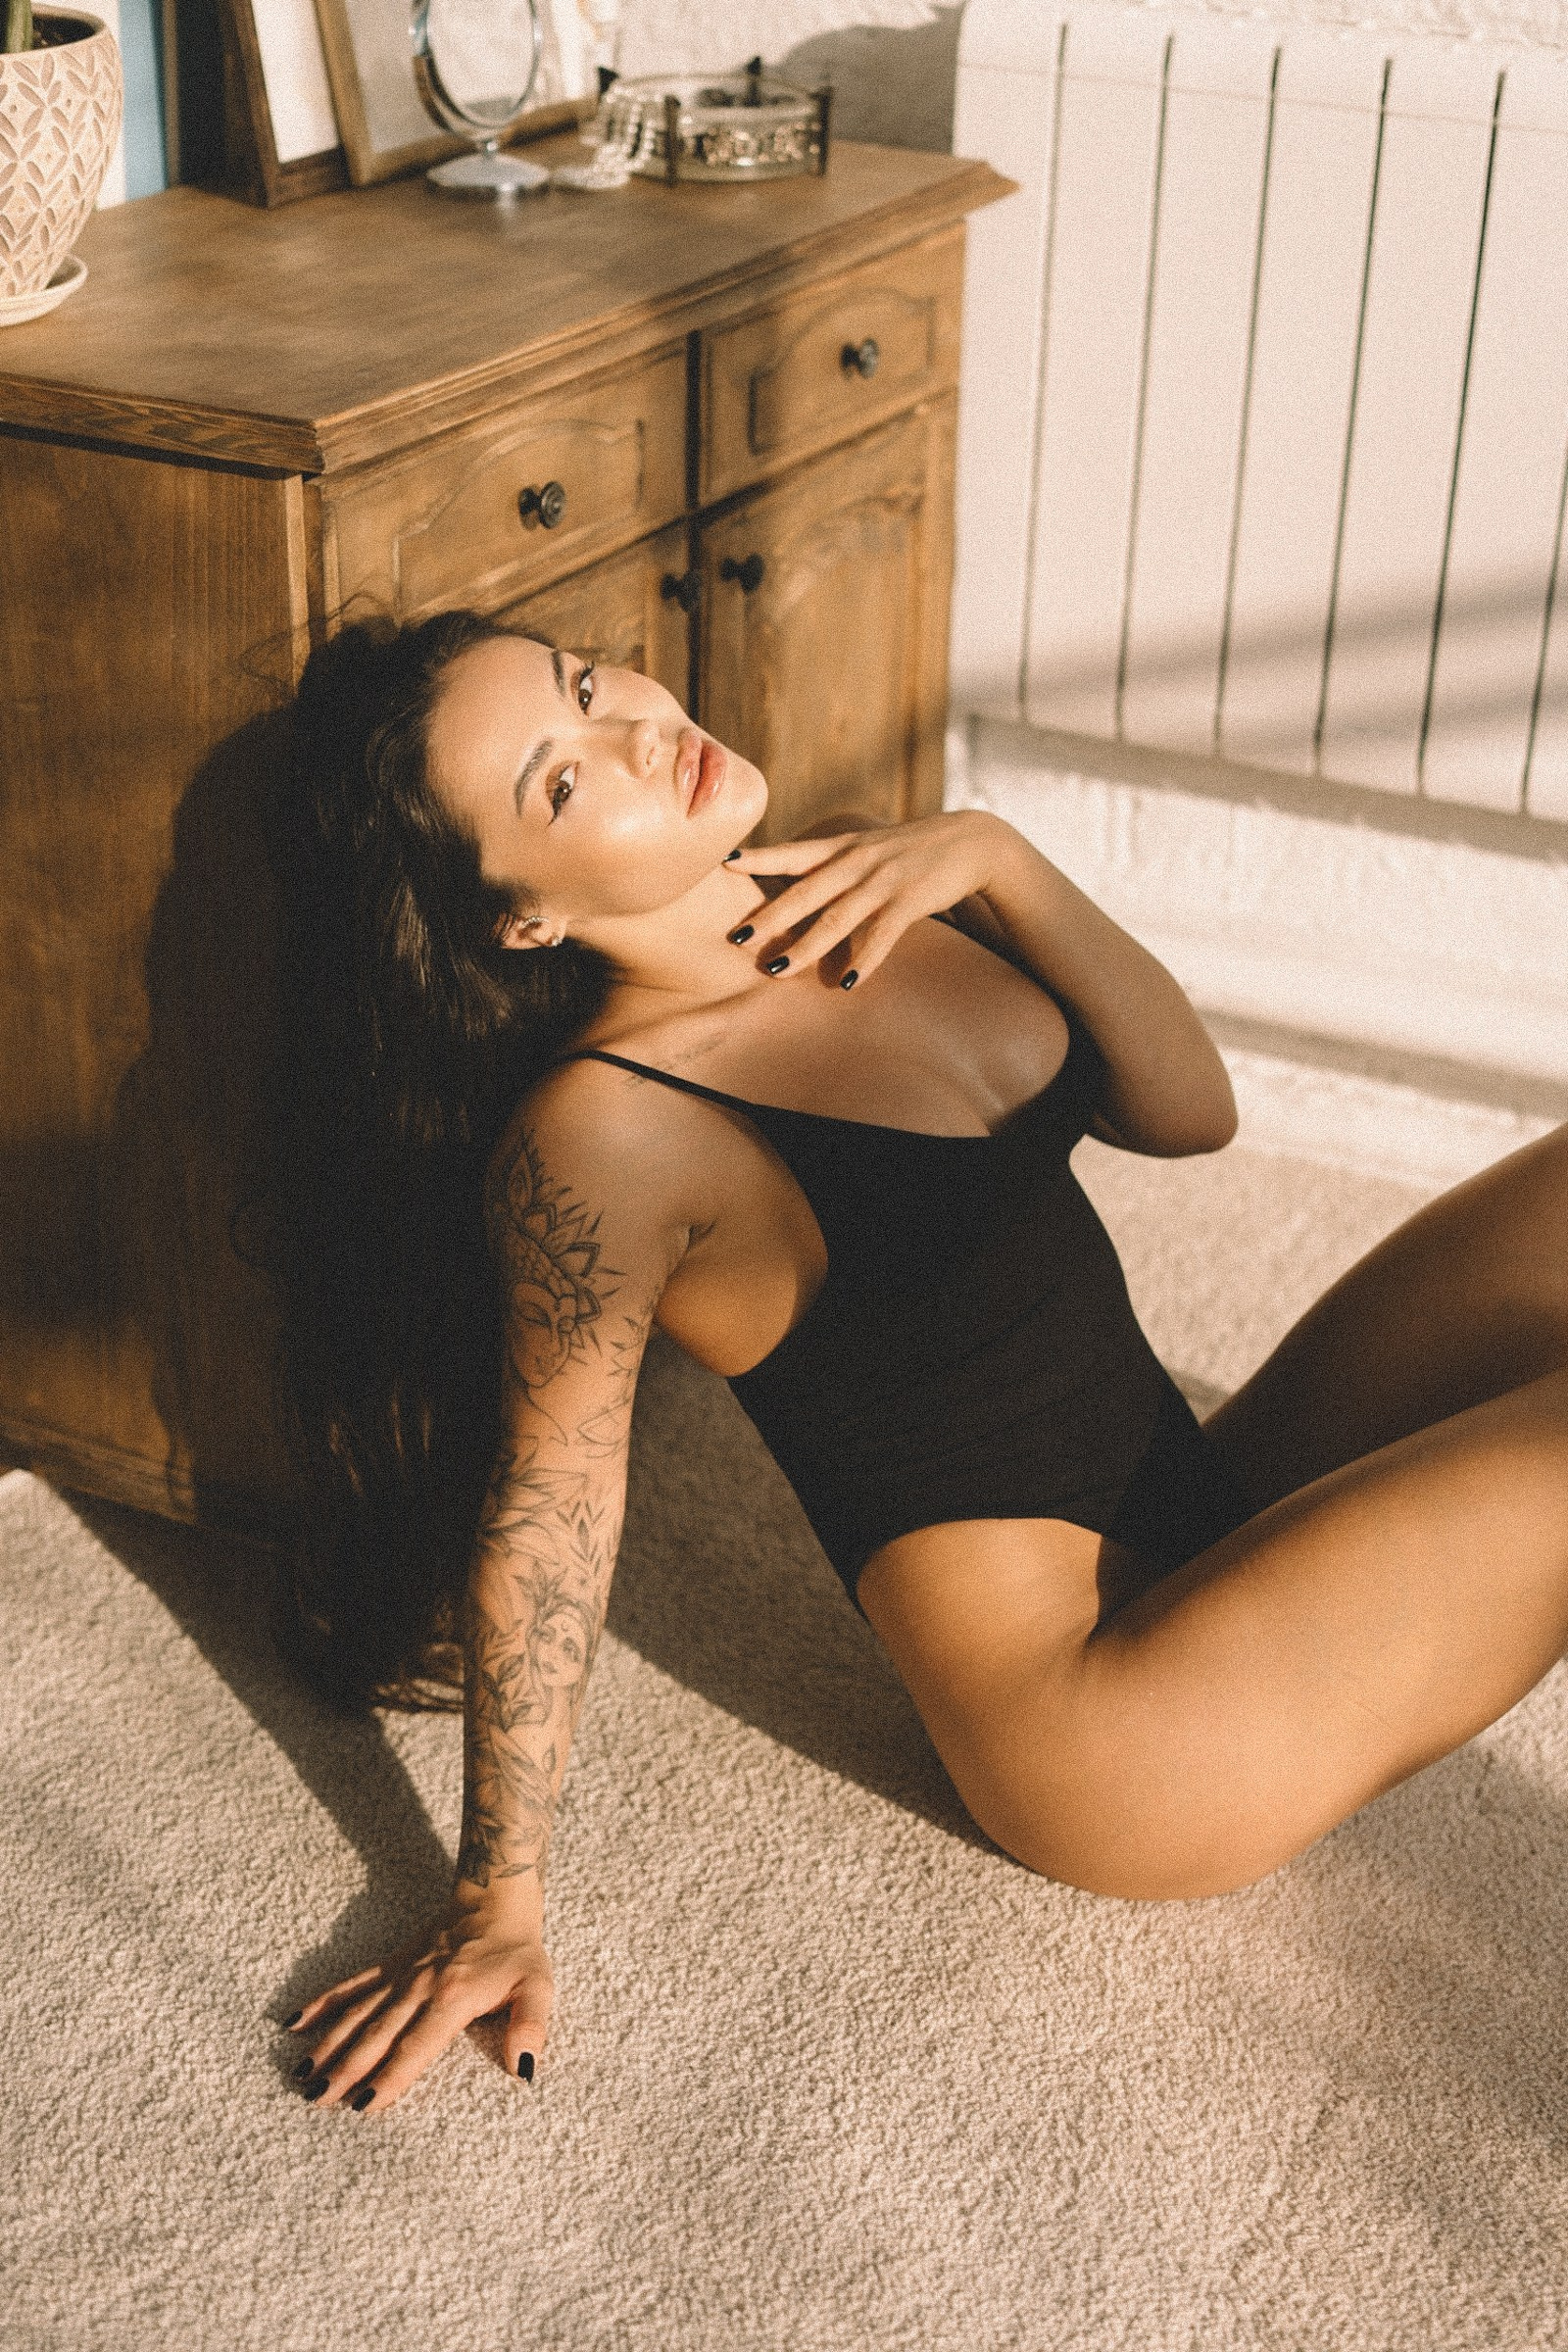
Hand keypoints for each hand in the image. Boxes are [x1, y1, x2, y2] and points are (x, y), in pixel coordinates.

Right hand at [282, 1890, 552, 2114]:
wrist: (494, 1897)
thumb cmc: (517, 1951)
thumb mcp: (538, 1987)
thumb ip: (531, 2026)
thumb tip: (525, 2069)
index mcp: (452, 1998)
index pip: (416, 2046)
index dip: (390, 2076)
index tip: (363, 2104)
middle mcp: (418, 1988)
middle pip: (376, 2034)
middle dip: (346, 2069)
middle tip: (315, 2099)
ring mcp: (400, 1976)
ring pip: (357, 2013)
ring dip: (328, 2043)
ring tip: (301, 2075)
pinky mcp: (390, 1965)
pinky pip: (351, 1985)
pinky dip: (323, 2003)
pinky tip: (295, 2023)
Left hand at [725, 809, 1008, 987]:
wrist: (971, 842)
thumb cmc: (912, 850)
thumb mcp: (868, 847)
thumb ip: (833, 863)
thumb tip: (794, 881)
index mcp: (844, 847)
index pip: (793, 853)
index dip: (760, 858)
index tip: (726, 864)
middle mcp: (858, 862)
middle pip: (806, 893)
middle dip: (770, 917)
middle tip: (736, 939)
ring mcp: (883, 881)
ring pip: (837, 919)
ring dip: (806, 947)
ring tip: (778, 971)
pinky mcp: (910, 901)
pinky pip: (882, 935)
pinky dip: (865, 960)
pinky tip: (849, 983)